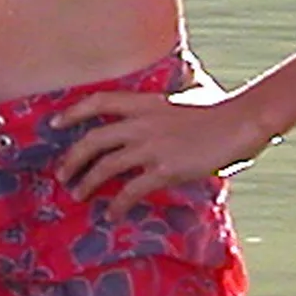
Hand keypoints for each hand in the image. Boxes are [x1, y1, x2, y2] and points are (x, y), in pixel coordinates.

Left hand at [53, 84, 266, 209]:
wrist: (241, 122)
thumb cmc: (221, 108)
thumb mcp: (190, 92)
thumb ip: (174, 95)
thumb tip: (180, 80)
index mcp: (145, 103)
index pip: (99, 102)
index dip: (72, 111)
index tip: (54, 122)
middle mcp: (141, 123)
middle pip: (92, 140)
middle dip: (72, 159)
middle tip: (63, 175)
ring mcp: (151, 147)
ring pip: (105, 167)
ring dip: (87, 183)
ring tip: (79, 195)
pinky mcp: (164, 169)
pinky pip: (130, 191)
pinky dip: (116, 205)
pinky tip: (112, 215)